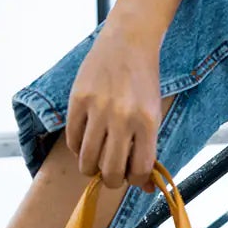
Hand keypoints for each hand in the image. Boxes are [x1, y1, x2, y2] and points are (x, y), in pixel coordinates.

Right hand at [65, 15, 163, 188]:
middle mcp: (122, 117)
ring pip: (88, 161)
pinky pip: (73, 140)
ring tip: (95, 163)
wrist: (129, 40)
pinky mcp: (77, 100)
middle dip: (111, 180)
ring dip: (91, 169)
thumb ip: (148, 148)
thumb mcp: (153, 113)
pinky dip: (78, 149)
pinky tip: (86, 142)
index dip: (135, 180)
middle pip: (111, 172)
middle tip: (111, 173)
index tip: (132, 176)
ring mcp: (97, 108)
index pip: (139, 170)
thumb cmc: (144, 81)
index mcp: (147, 122)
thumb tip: (145, 187)